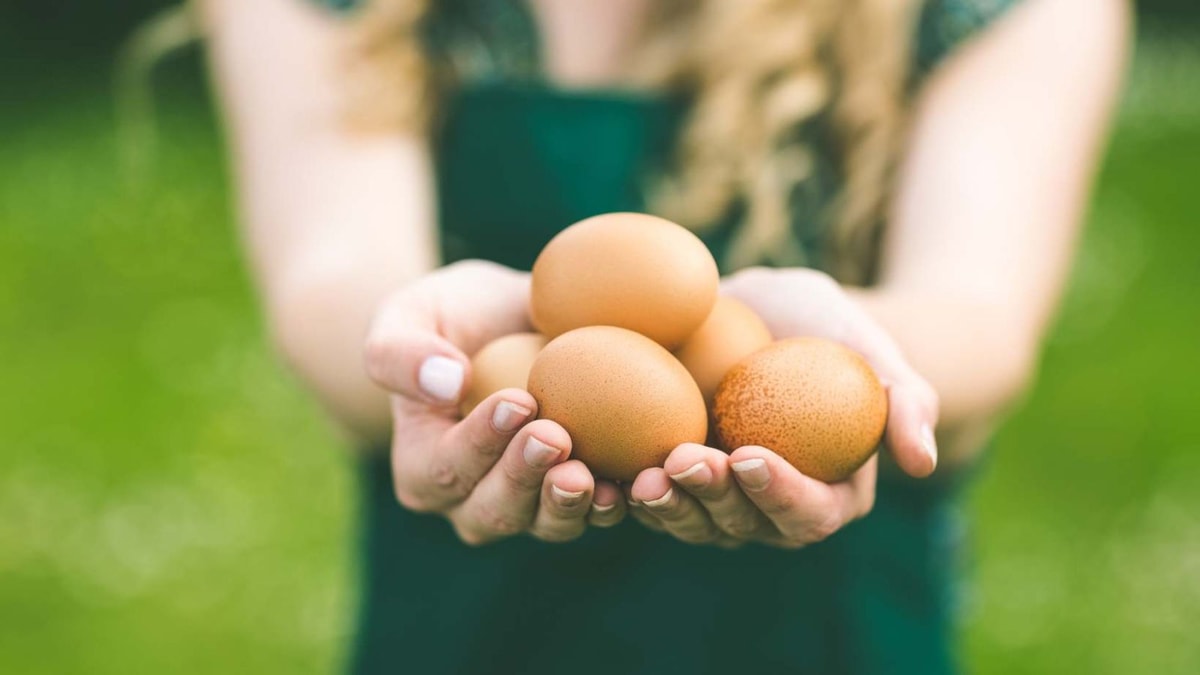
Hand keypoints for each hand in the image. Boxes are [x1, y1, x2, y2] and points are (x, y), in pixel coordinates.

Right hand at [364, 260, 625, 544]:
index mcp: (423, 470)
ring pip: (547, 522)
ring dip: (570, 503)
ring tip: (591, 474)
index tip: (518, 400)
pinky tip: (636, 480)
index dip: (480, 442)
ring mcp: (530, 507)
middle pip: (496, 509)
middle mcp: (472, 503)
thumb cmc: (450, 315)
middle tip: (556, 436)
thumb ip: (401, 351)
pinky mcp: (580, 496)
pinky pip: (597, 511)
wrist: (511, 321)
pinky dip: (617, 501)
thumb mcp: (407, 314)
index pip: (446, 467)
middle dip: (525, 477)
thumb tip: (447, 383)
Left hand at [626, 267, 938, 548]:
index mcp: (828, 495)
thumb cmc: (827, 329)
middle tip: (686, 460)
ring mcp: (719, 502)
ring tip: (644, 474)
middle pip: (742, 527)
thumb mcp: (872, 348)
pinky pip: (653, 497)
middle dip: (712, 500)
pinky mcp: (675, 482)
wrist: (764, 312)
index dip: (778, 494)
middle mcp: (771, 511)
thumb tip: (922, 464)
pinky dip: (629, 489)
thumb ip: (906, 402)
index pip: (808, 513)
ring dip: (667, 505)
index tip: (750, 455)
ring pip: (692, 522)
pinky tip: (607, 467)